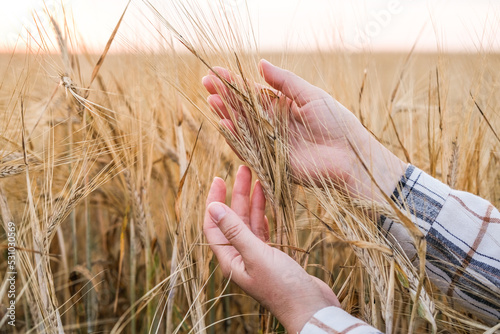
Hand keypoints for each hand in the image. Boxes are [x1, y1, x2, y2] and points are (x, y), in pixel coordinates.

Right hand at [202, 59, 406, 199]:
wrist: (351, 157)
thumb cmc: (337, 123)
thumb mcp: (312, 96)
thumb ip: (285, 82)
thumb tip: (261, 63)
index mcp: (284, 107)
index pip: (254, 93)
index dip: (236, 83)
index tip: (217, 72)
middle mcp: (274, 124)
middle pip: (244, 109)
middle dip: (226, 96)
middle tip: (207, 83)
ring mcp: (271, 143)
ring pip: (243, 127)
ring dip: (227, 113)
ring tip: (211, 99)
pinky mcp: (271, 162)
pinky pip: (249, 149)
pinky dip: (236, 138)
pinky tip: (224, 123)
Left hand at [204, 165, 339, 332]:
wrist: (311, 308)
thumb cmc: (283, 287)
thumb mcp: (257, 255)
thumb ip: (235, 231)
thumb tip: (213, 207)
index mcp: (229, 259)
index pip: (213, 225)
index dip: (214, 201)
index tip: (219, 179)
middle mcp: (239, 256)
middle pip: (232, 219)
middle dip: (235, 193)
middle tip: (242, 168)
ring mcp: (256, 255)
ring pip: (248, 222)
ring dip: (250, 200)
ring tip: (255, 177)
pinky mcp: (272, 255)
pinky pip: (262, 229)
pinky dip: (262, 213)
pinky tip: (263, 199)